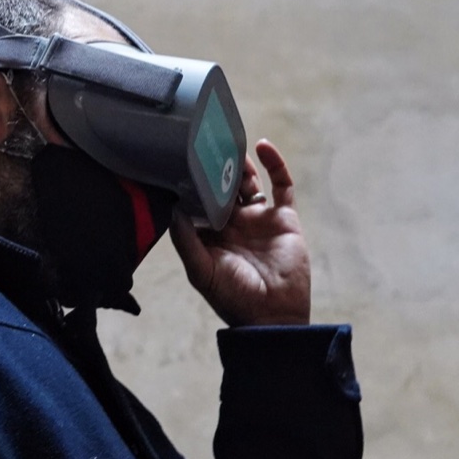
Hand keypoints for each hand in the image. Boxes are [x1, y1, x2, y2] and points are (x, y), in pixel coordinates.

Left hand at [170, 139, 310, 325]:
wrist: (274, 315)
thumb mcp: (202, 272)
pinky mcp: (284, 218)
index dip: (191, 182)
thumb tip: (174, 208)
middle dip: (215, 167)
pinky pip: (281, 186)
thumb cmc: (234, 299)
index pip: (198, 201)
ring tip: (230, 143)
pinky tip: (264, 146)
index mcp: (210, 235)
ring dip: (241, 162)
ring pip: (248, 182)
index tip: (180, 159)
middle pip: (222, 186)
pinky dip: (275, 164)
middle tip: (206, 144)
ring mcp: (259, 219)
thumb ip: (186, 241)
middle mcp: (233, 224)